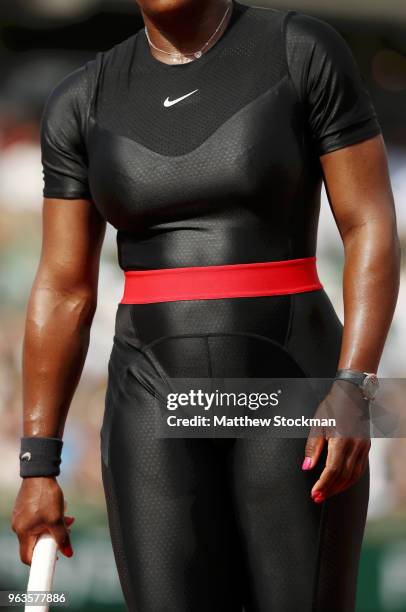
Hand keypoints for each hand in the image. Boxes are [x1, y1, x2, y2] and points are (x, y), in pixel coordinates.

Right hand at [11, 477, 74, 564]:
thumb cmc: (45, 496)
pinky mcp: (24, 509)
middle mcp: (18, 526)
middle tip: (66, 533)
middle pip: (35, 543)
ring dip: (52, 527)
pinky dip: (47, 519)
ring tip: (67, 519)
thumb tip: (68, 553)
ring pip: (37, 530)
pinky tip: (58, 510)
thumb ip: (62, 537)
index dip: (41, 561)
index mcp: (23, 532)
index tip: (54, 558)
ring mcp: (20, 517)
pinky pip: (36, 520)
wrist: (39, 474)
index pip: (27, 557)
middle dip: (52, 540)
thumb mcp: (57, 519)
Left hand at [302, 380, 370, 502]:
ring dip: (340, 488)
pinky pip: (359, 470)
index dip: (323, 484)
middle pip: (343, 476)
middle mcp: (355, 446)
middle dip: (330, 489)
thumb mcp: (317, 424)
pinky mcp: (366, 448)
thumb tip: (306, 467)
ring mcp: (363, 447)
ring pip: (353, 476)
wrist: (352, 395)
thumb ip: (313, 448)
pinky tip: (340, 484)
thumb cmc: (332, 407)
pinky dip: (349, 480)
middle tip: (317, 498)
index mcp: (342, 440)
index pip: (333, 470)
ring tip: (326, 494)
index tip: (314, 494)